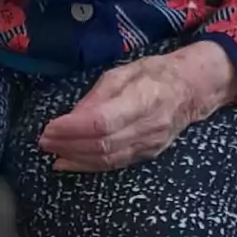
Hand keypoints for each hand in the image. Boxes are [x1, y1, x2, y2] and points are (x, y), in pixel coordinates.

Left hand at [38, 41, 236, 172]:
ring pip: (107, 158)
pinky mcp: (148, 154)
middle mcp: (148, 126)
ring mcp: (150, 144)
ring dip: (75, 158)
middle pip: (102, 144)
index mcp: (143, 99)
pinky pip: (115, 164)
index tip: (50, 127)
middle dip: (68, 144)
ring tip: (52, 152)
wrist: (193, 90)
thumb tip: (73, 116)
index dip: (73, 128)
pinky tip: (69, 162)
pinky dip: (89, 165)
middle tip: (44, 140)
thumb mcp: (125, 71)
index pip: (102, 122)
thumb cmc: (156, 73)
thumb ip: (99, 94)